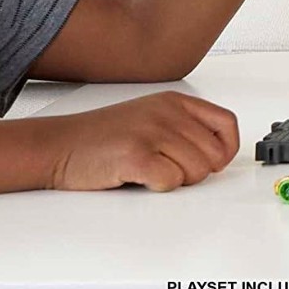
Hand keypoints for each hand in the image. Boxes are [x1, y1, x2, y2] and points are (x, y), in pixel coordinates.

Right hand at [43, 91, 239, 191]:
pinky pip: (171, 181)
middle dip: (196, 173)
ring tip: (151, 171)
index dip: (226, 150)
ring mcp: (151, 131)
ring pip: (196, 171)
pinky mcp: (136, 155)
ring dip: (176, 181)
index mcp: (174, 101)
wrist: (61, 144)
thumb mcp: (151, 117)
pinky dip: (159, 187)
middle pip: (214, 155)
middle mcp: (167, 112)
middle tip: (170, 170)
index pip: (227, 123)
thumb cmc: (104, 136)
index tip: (214, 163)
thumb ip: (184, 128)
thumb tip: (218, 154)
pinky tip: (141, 178)